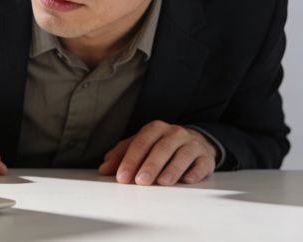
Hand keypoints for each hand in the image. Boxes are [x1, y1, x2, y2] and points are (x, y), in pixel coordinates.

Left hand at [98, 120, 216, 185]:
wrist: (194, 143)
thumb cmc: (161, 146)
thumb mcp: (141, 145)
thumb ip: (121, 155)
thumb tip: (104, 168)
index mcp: (155, 129)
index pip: (141, 143)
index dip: (130, 160)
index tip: (122, 177)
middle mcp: (174, 133)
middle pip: (161, 148)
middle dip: (150, 165)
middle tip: (140, 181)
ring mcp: (192, 145)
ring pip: (182, 155)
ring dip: (172, 170)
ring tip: (162, 183)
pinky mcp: (206, 158)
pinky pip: (201, 165)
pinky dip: (194, 173)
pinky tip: (186, 181)